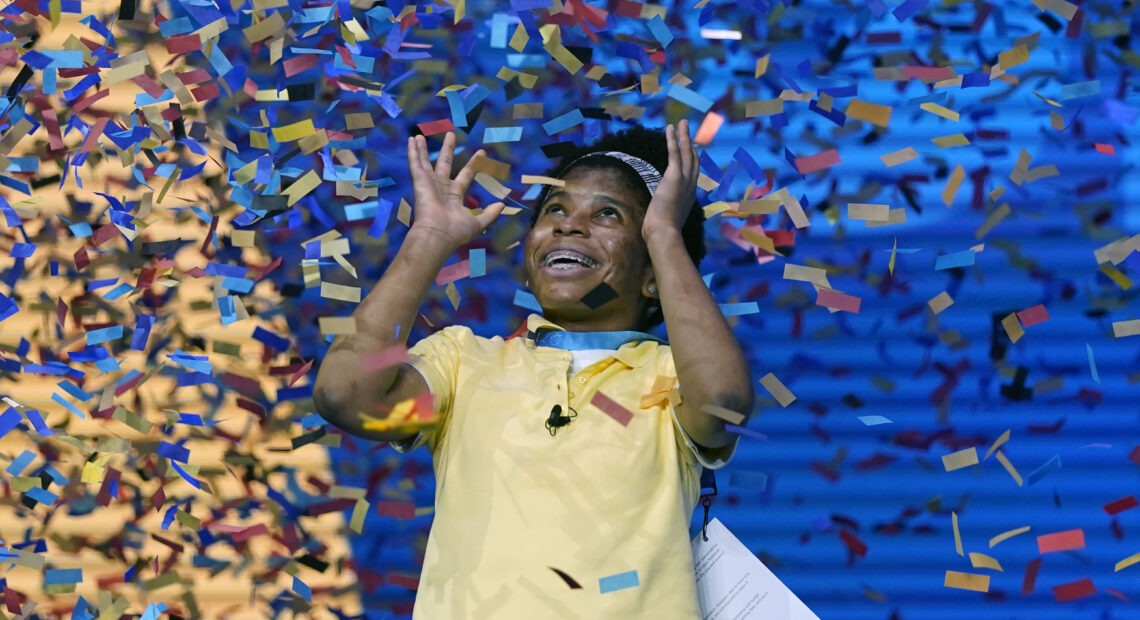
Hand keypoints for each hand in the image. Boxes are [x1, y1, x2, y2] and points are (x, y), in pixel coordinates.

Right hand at [406, 132, 504, 248]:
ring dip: (422, 149)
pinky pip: (415, 163)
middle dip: (447, 149)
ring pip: (425, 161)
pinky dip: (413, 151)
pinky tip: (411, 139)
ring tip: (420, 135)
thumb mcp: (478, 223)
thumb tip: (502, 205)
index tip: (482, 152)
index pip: (466, 175)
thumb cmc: (456, 231)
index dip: (474, 164)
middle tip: (450, 134)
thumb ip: (490, 214)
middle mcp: (441, 188)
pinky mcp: (419, 181)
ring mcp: (429, 183)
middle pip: (444, 163)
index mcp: (455, 196)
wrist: (437, 235)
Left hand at [641, 120, 698, 240]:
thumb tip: (658, 215)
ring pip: (687, 152)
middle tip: (688, 130)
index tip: (691, 149)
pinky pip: (675, 152)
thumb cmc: (662, 231)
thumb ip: (666, 211)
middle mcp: (691, 186)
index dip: (692, 159)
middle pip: (694, 159)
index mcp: (689, 196)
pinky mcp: (674, 176)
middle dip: (691, 143)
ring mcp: (684, 180)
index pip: (693, 173)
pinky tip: (670, 128)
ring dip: (684, 135)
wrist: (664, 233)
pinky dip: (673, 139)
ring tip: (681, 123)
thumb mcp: (667, 219)